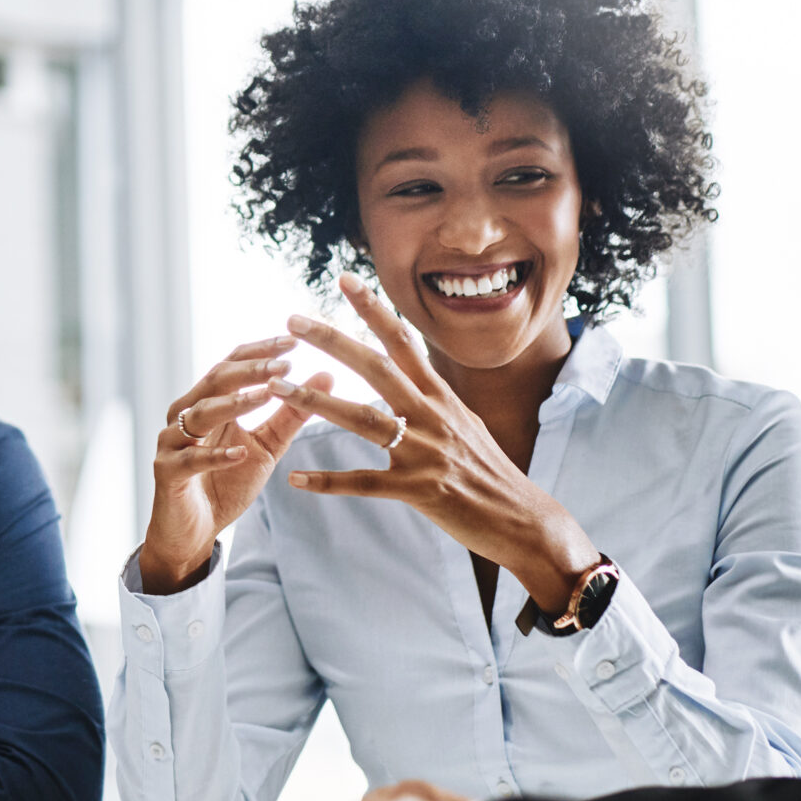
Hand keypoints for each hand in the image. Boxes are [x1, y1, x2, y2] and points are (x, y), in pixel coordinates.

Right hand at [138, 336, 332, 593]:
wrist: (193, 532)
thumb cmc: (226, 483)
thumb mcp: (266, 447)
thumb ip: (291, 414)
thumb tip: (327, 375)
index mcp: (207, 403)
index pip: (231, 365)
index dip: (260, 352)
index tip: (293, 341)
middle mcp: (185, 415)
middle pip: (215, 381)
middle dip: (250, 370)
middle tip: (283, 363)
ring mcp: (172, 442)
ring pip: (200, 414)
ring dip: (234, 403)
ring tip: (266, 395)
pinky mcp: (167, 472)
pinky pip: (191, 460)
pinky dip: (216, 456)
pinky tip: (240, 452)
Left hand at [282, 274, 599, 613]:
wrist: (524, 520)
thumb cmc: (489, 472)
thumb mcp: (464, 423)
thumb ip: (433, 399)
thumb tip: (414, 374)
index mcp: (440, 396)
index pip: (403, 342)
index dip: (373, 309)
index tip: (344, 279)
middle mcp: (432, 416)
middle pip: (376, 368)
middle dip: (333, 341)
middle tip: (293, 319)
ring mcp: (425, 452)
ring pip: (362, 419)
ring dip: (316, 403)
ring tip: (277, 388)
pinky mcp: (419, 490)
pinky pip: (365, 483)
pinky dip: (329, 481)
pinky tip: (296, 478)